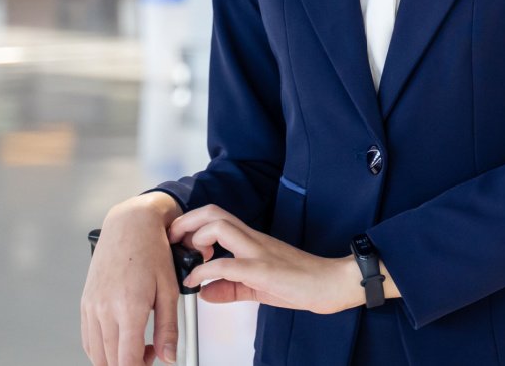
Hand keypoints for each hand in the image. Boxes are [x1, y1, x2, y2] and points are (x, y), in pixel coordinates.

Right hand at [81, 192, 184, 365]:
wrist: (129, 225)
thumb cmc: (152, 251)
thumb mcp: (169, 290)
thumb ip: (168, 327)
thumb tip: (169, 357)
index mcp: (128, 307)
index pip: (127, 360)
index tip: (152, 362)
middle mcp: (104, 309)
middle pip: (110, 361)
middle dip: (131, 364)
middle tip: (151, 352)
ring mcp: (91, 307)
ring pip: (96, 353)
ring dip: (115, 359)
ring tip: (138, 344)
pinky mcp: (85, 303)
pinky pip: (88, 339)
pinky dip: (101, 348)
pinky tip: (120, 339)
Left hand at [169, 205, 371, 314]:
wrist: (332, 283)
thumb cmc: (301, 283)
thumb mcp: (257, 287)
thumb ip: (229, 288)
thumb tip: (204, 292)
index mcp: (252, 240)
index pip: (217, 216)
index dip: (191, 223)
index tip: (177, 241)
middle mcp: (253, 239)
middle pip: (214, 212)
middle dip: (185, 221)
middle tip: (172, 240)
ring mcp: (258, 252)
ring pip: (218, 226)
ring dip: (194, 239)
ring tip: (186, 258)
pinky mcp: (263, 270)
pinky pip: (226, 264)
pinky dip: (203, 272)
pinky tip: (196, 283)